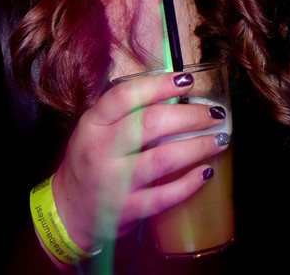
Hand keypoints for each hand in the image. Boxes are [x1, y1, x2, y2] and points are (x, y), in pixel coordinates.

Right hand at [50, 71, 228, 251]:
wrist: (69, 210)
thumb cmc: (91, 160)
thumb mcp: (96, 128)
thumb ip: (127, 111)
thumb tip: (175, 90)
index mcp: (93, 124)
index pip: (126, 96)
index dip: (160, 84)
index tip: (187, 80)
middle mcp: (101, 151)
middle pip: (152, 124)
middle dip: (191, 116)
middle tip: (215, 113)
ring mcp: (114, 182)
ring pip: (164, 159)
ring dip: (198, 146)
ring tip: (220, 139)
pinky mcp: (127, 210)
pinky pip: (165, 196)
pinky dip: (190, 183)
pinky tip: (206, 171)